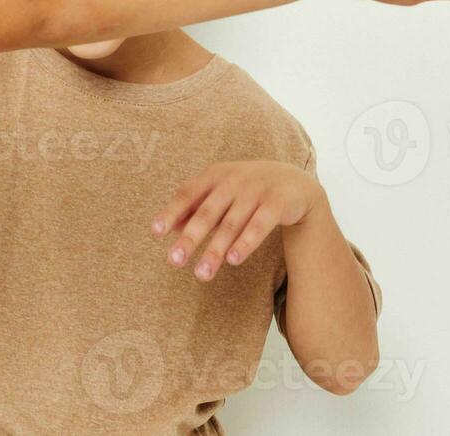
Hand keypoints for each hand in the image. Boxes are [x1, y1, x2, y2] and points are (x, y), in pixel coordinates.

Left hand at [151, 160, 324, 281]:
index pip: (187, 194)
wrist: (294, 182)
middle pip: (207, 213)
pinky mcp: (276, 203)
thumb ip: (196, 207)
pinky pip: (259, 225)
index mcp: (214, 176)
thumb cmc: (248, 189)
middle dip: (190, 238)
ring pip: (231, 224)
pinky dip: (246, 242)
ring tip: (202, 274)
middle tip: (174, 262)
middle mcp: (232, 181)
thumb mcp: (221, 192)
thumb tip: (170, 227)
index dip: (171, 212)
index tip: (155, 233)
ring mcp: (255, 191)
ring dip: (215, 250)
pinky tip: (233, 260)